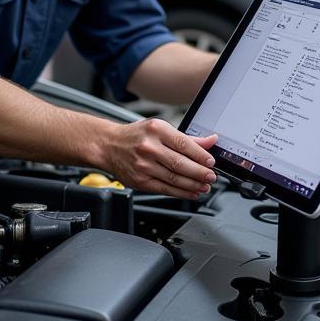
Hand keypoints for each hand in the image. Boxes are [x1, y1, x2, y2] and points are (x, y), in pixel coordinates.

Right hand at [101, 120, 217, 199]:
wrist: (108, 145)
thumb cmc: (135, 136)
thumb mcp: (159, 129)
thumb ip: (186, 138)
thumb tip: (210, 141)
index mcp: (156, 130)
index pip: (184, 144)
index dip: (200, 155)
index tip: (211, 162)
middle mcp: (149, 147)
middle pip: (180, 163)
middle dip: (199, 172)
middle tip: (211, 176)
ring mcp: (143, 165)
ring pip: (173, 178)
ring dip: (193, 184)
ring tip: (204, 186)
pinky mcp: (140, 181)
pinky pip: (164, 188)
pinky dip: (181, 192)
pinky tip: (191, 192)